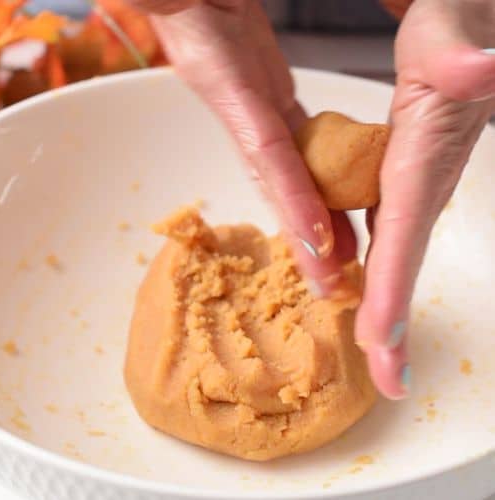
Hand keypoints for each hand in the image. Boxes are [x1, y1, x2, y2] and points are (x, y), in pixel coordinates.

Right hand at [129, 0, 356, 296]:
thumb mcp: (193, 12)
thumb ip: (192, 30)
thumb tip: (237, 93)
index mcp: (228, 85)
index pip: (269, 155)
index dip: (293, 202)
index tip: (318, 249)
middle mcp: (243, 110)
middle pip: (277, 182)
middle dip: (302, 235)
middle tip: (330, 283)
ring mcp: (255, 109)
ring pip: (289, 173)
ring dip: (312, 215)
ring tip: (339, 257)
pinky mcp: (266, 99)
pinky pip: (293, 146)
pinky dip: (309, 180)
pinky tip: (331, 204)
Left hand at [356, 0, 494, 397]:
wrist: (467, 36)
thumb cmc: (458, 29)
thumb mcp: (452, 31)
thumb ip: (461, 51)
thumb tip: (481, 68)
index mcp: (422, 160)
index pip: (404, 237)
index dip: (393, 290)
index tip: (381, 343)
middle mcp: (419, 183)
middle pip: (400, 262)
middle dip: (393, 322)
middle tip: (389, 380)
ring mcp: (410, 185)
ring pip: (391, 254)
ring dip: (383, 303)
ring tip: (376, 352)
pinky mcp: (399, 178)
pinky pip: (381, 232)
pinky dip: (373, 266)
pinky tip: (357, 286)